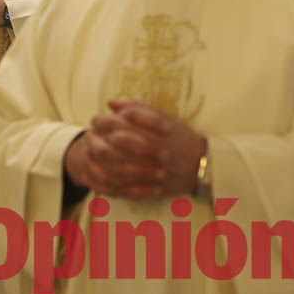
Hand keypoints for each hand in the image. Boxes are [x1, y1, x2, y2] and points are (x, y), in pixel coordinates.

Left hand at [64, 101, 205, 199]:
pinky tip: (92, 178)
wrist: (205, 166)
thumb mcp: (164, 117)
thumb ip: (138, 108)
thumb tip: (112, 103)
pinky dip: (106, 185)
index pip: (127, 124)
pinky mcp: (153, 190)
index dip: (107, 121)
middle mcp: (158, 153)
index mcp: (160, 133)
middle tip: (89, 135)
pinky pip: (125, 189)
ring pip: (121, 170)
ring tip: (88, 154)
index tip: (96, 119)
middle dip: (100, 140)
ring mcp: (156, 173)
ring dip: (100, 163)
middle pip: (121, 147)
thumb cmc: (181, 137)